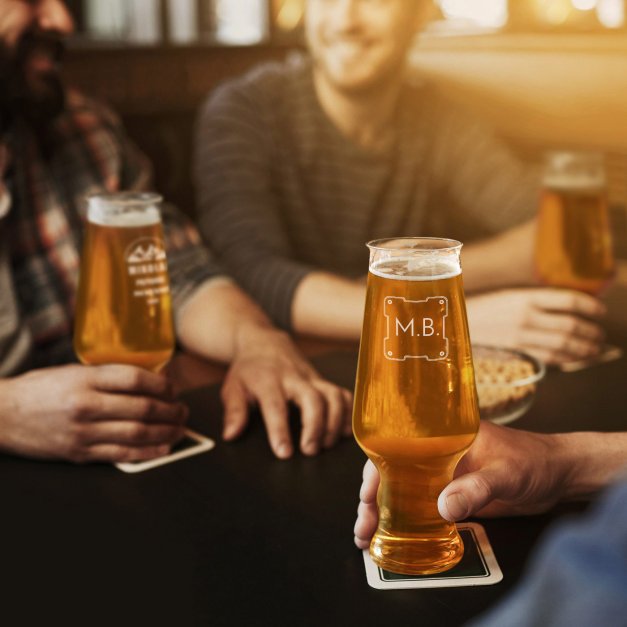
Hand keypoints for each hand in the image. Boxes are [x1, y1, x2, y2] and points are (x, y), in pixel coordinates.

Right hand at [0, 364, 188, 462]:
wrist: (0, 415)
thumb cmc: (38, 389)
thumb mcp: (71, 371)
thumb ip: (106, 375)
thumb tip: (148, 379)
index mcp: (84, 379)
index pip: (135, 378)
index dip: (161, 384)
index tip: (174, 388)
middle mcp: (85, 405)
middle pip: (141, 407)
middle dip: (170, 410)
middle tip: (183, 410)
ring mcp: (82, 432)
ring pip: (136, 432)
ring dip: (165, 432)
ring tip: (180, 428)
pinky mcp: (78, 453)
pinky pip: (120, 455)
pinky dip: (147, 452)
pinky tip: (163, 448)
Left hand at [220, 329, 352, 458]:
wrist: (265, 343)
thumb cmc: (249, 369)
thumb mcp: (233, 387)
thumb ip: (233, 412)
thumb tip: (230, 435)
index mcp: (268, 380)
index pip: (276, 406)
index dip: (280, 430)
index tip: (284, 453)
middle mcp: (294, 378)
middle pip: (313, 399)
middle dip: (315, 426)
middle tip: (310, 451)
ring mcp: (312, 378)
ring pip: (333, 396)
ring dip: (335, 422)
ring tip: (327, 445)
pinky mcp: (324, 380)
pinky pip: (343, 393)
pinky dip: (349, 412)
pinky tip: (345, 432)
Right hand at [354, 421, 567, 548]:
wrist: (558, 474)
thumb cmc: (534, 460)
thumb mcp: (506, 473)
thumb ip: (477, 488)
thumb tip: (442, 508)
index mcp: (440, 436)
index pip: (397, 448)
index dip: (375, 471)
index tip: (366, 496)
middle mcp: (435, 454)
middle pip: (392, 473)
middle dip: (372, 500)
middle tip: (363, 528)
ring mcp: (442, 476)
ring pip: (402, 492)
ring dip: (384, 513)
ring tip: (368, 538)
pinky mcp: (453, 495)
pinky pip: (421, 507)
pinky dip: (405, 522)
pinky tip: (394, 538)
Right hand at [467, 288, 605, 365]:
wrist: (454, 326)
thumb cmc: (484, 309)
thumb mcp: (510, 296)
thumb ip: (537, 300)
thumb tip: (570, 307)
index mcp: (526, 296)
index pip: (569, 301)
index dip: (591, 307)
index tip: (600, 311)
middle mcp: (526, 316)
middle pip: (571, 326)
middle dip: (591, 332)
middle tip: (600, 334)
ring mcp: (521, 336)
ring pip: (563, 344)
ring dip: (584, 348)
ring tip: (594, 348)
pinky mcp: (516, 352)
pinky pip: (549, 358)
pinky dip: (567, 359)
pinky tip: (576, 359)